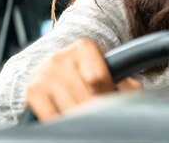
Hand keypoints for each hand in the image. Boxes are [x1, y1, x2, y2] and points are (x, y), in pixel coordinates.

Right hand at [25, 38, 141, 121]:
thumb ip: (121, 78)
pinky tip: (68, 118)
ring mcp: (44, 74)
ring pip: (71, 109)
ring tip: (85, 117)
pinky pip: (51, 117)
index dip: (108, 94)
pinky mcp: (33, 91)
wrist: (51, 73)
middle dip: (96, 109)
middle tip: (100, 114)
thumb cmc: (84, 73)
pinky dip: (62, 122)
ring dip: (81, 118)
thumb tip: (135, 89)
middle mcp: (61, 57)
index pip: (99, 78)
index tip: (110, 100)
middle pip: (86, 97)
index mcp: (84, 47)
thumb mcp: (103, 69)